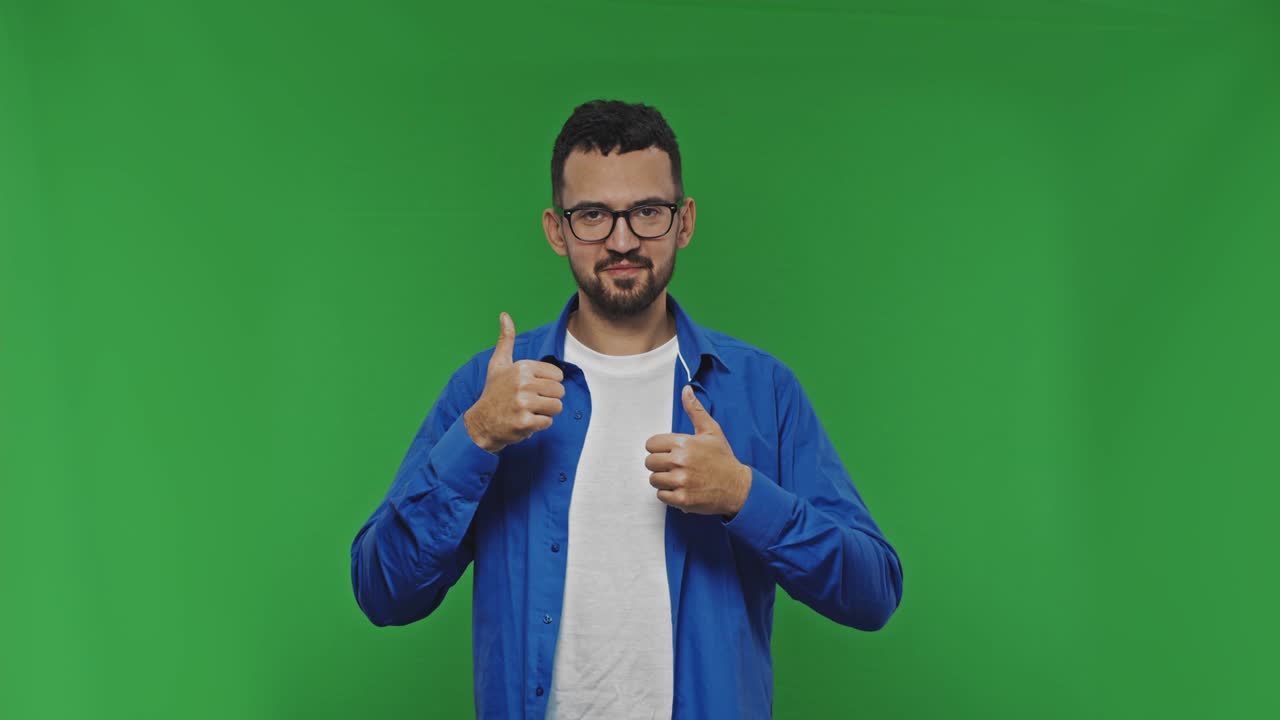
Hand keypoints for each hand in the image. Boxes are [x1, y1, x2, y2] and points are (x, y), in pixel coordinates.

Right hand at [463, 312, 565, 452]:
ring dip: (545, 412)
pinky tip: (524, 421)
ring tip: (528, 411)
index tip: (531, 388)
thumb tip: (505, 314)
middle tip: (530, 402)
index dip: (548, 384)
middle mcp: (523, 383)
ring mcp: (524, 403)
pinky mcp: (525, 422)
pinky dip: (538, 425)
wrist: (480, 422)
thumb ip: (506, 340)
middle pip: (560, 392)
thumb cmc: (493, 392)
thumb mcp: (498, 364)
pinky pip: (548, 422)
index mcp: (522, 367)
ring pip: (557, 407)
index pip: (558, 375)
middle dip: (548, 399)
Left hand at [644, 385, 751, 517]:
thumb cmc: (723, 458)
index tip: (668, 452)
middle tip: (673, 466)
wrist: (737, 487)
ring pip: (653, 479)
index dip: (658, 448)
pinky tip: (681, 489)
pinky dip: (668, 494)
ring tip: (677, 478)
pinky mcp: (682, 499)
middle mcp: (680, 461)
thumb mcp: (711, 431)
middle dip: (659, 464)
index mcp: (684, 443)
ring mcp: (681, 481)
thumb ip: (695, 410)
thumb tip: (686, 390)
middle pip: (649, 462)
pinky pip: (661, 495)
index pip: (651, 444)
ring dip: (663, 480)